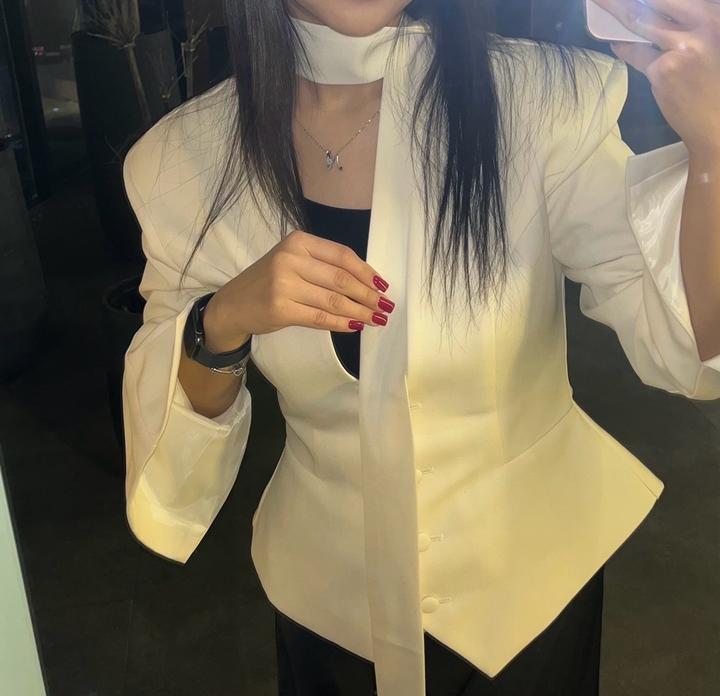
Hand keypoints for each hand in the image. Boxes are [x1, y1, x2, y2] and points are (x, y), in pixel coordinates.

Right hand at [205, 229, 393, 346]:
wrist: (233, 305)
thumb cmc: (269, 282)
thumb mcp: (293, 262)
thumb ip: (323, 266)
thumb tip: (367, 284)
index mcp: (298, 241)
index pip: (342, 255)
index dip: (367, 272)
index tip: (383, 286)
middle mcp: (290, 258)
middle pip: (341, 279)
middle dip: (368, 295)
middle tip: (385, 307)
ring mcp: (283, 284)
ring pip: (333, 300)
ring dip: (360, 312)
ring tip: (376, 319)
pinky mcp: (281, 309)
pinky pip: (320, 318)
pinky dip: (341, 324)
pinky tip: (355, 326)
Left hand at [593, 0, 719, 154]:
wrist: (719, 123)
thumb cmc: (717, 83)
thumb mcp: (712, 41)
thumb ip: (691, 25)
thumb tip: (659, 14)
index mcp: (717, 15)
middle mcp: (706, 24)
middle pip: (659, 1)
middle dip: (624, 0)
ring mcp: (683, 46)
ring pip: (642, 22)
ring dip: (618, 12)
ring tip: (601, 3)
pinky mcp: (664, 70)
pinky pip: (636, 52)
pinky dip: (623, 46)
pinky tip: (616, 41)